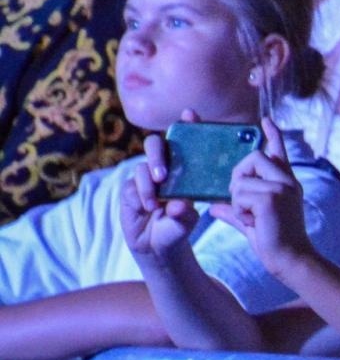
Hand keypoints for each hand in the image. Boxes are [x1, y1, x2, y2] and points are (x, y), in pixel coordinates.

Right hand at [119, 126, 200, 262]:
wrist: (157, 246)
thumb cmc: (178, 226)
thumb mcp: (187, 221)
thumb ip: (184, 213)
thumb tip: (178, 205)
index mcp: (183, 167)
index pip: (185, 141)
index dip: (187, 125)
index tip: (190, 114)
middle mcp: (163, 167)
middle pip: (155, 145)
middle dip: (157, 155)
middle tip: (162, 175)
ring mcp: (145, 177)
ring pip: (142, 167)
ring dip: (148, 185)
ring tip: (156, 203)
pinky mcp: (129, 189)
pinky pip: (131, 186)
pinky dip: (140, 196)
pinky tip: (147, 208)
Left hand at [210, 118, 312, 275]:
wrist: (290, 259)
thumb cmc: (275, 242)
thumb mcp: (252, 222)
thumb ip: (234, 210)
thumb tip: (214, 208)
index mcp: (286, 182)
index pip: (279, 151)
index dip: (273, 134)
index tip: (265, 120)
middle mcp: (286, 180)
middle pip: (253, 157)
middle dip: (238, 175)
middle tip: (241, 198)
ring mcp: (281, 187)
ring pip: (242, 180)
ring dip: (238, 200)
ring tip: (251, 217)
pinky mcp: (272, 198)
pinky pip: (240, 195)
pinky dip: (239, 211)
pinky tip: (254, 222)